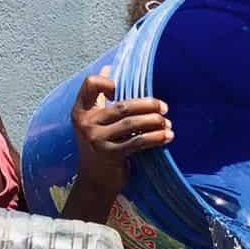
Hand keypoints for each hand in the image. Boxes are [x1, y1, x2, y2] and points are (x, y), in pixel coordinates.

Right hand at [71, 71, 171, 191]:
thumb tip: (107, 67)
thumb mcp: (93, 121)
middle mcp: (86, 124)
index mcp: (81, 111)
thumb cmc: (98, 146)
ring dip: (155, 122)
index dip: (106, 82)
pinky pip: (138, 142)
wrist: (95, 181)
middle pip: (122, 105)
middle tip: (164, 108)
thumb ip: (99, 96)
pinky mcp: (110, 155)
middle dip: (148, 105)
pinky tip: (167, 136)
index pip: (90, 84)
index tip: (118, 91)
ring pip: (132, 123)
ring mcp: (96, 140)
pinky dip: (155, 138)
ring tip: (168, 123)